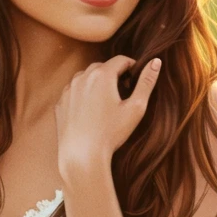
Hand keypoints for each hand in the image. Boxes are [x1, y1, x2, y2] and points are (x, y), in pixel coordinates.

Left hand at [54, 56, 161, 171]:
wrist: (82, 156)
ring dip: (97, 82)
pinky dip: (83, 94)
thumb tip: (156, 62)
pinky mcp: (60, 103)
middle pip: (102, 66)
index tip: (136, 78)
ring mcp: (68, 90)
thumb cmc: (111, 133)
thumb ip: (146, 82)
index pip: (121, 60)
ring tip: (106, 100)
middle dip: (114, 74)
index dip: (132, 66)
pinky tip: (90, 111)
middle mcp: (82, 77)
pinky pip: (73, 91)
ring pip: (86, 77)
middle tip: (123, 90)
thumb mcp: (136, 108)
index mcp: (102, 75)